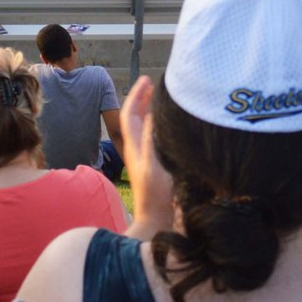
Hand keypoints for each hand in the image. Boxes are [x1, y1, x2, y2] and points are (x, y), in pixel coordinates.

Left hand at [118, 76, 175, 238]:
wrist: (155, 221)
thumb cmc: (155, 194)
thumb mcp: (154, 164)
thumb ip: (152, 139)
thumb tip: (153, 113)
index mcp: (134, 146)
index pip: (130, 113)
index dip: (137, 95)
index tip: (147, 80)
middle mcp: (137, 149)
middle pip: (136, 117)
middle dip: (143, 99)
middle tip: (154, 85)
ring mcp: (145, 157)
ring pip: (144, 127)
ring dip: (151, 110)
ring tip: (161, 99)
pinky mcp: (154, 165)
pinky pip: (153, 137)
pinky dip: (159, 125)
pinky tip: (170, 125)